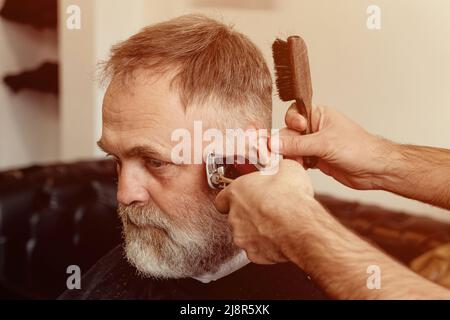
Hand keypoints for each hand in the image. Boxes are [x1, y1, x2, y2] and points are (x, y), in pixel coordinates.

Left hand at [214, 159, 317, 263]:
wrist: (302, 226)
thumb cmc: (291, 198)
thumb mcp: (286, 168)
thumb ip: (276, 169)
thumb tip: (280, 167)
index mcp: (236, 193)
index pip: (221, 199)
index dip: (232, 198)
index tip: (242, 197)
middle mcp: (235, 216)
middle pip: (236, 216)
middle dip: (249, 214)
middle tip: (267, 208)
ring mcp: (242, 236)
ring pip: (245, 234)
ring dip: (257, 230)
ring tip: (276, 224)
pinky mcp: (254, 254)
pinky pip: (257, 249)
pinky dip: (266, 245)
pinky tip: (280, 237)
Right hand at [273, 104, 393, 189]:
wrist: (374, 170)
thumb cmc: (357, 149)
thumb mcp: (324, 144)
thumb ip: (296, 144)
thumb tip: (273, 144)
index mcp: (318, 115)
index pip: (293, 114)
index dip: (291, 123)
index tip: (297, 131)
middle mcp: (314, 128)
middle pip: (288, 134)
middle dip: (286, 145)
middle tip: (287, 155)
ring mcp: (314, 144)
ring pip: (291, 149)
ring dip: (291, 157)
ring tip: (299, 163)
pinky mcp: (315, 159)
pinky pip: (298, 160)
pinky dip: (296, 165)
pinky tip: (302, 168)